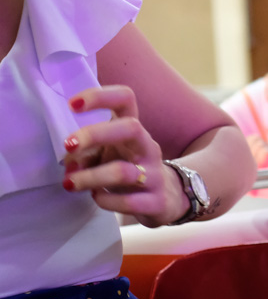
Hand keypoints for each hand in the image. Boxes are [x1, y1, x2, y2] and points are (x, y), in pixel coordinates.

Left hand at [61, 85, 189, 227]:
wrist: (167, 199)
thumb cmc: (128, 169)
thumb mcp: (106, 154)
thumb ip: (85, 153)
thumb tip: (69, 165)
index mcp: (132, 129)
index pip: (126, 99)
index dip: (99, 96)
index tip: (73, 105)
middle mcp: (147, 147)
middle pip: (132, 128)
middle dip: (94, 134)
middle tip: (68, 145)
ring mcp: (155, 175)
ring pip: (123, 171)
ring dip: (90, 177)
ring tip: (70, 183)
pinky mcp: (157, 202)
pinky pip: (128, 202)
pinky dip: (104, 200)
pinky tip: (97, 197)